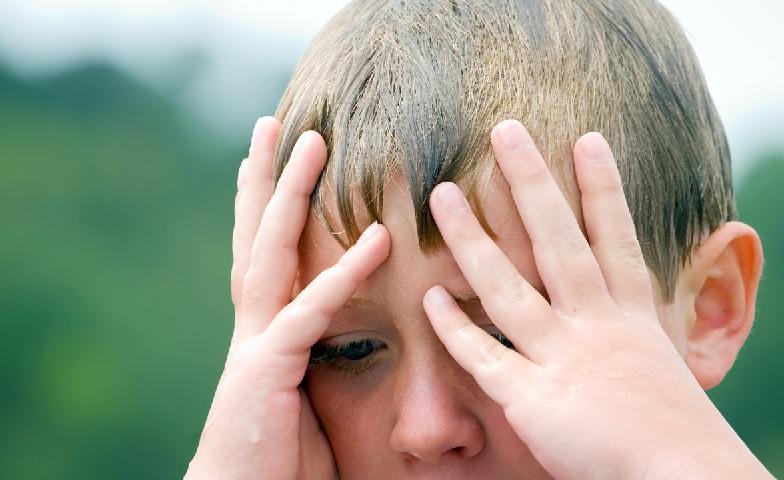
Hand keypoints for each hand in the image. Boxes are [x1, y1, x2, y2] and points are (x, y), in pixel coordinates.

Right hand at [186, 117, 390, 479]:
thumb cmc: (278, 462)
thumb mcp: (308, 399)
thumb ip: (324, 358)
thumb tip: (357, 340)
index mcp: (267, 331)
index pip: (269, 256)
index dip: (270, 206)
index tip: (274, 163)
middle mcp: (255, 326)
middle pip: (259, 236)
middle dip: (268, 178)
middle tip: (276, 123)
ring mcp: (257, 343)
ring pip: (273, 253)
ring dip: (289, 194)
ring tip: (307, 140)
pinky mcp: (269, 369)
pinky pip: (313, 312)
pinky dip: (345, 275)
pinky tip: (378, 240)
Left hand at [423, 120, 772, 478]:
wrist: (682, 477)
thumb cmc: (674, 432)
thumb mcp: (660, 367)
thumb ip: (629, 333)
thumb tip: (614, 312)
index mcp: (632, 316)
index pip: (616, 237)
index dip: (603, 187)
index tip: (588, 139)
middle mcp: (597, 324)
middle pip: (559, 240)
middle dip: (532, 183)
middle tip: (506, 131)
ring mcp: (563, 356)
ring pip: (507, 285)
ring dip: (472, 237)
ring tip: (442, 194)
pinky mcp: (533, 398)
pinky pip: (485, 355)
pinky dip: (454, 328)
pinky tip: (429, 296)